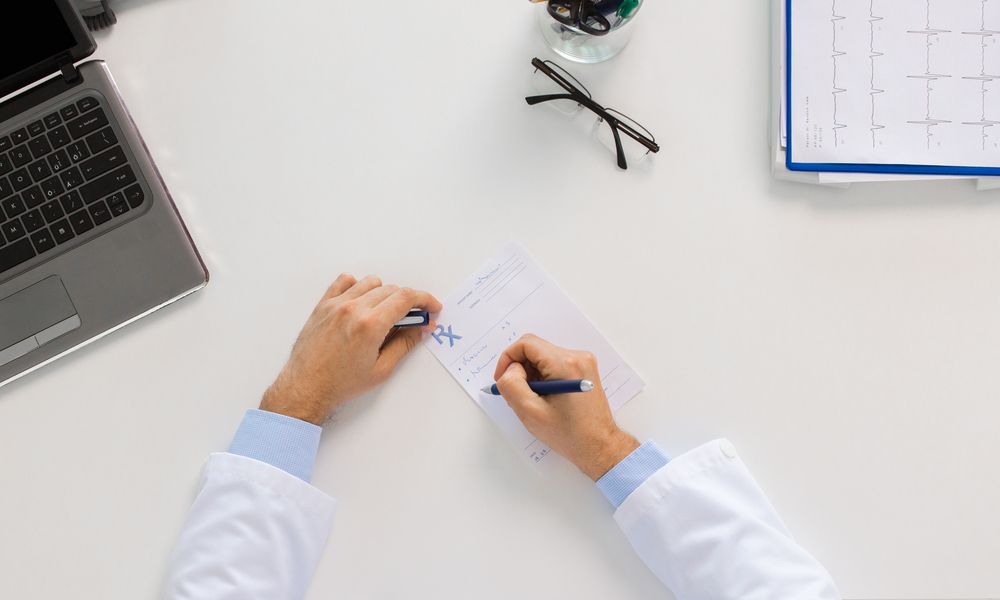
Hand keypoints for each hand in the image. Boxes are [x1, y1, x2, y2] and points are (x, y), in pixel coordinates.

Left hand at [261, 274, 441, 424]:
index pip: (406, 298)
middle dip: (408, 302)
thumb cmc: (341, 384)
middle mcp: (353, 309)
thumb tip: (422, 328)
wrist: (306, 388)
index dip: (425, 300)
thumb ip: (405, 343)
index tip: (432, 307)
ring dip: (384, 294)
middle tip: (411, 319)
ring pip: (371, 282)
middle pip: (392, 289)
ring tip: (383, 314)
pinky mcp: (323, 305)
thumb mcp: (381, 369)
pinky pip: (345, 281)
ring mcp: (336, 304)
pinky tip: (361, 303)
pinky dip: (357, 287)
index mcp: (371, 325)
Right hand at [493, 334, 638, 479]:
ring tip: (535, 401)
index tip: (503, 378)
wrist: (598, 446)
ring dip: (531, 376)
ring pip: (543, 358)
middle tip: (518, 396)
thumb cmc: (569, 434)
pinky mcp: (583, 370)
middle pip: (535, 350)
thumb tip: (509, 370)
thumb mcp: (530, 412)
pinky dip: (543, 378)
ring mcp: (583, 363)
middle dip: (520, 370)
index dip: (508, 358)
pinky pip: (554, 365)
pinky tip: (545, 399)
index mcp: (565, 364)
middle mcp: (577, 357)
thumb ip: (512, 385)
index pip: (526, 344)